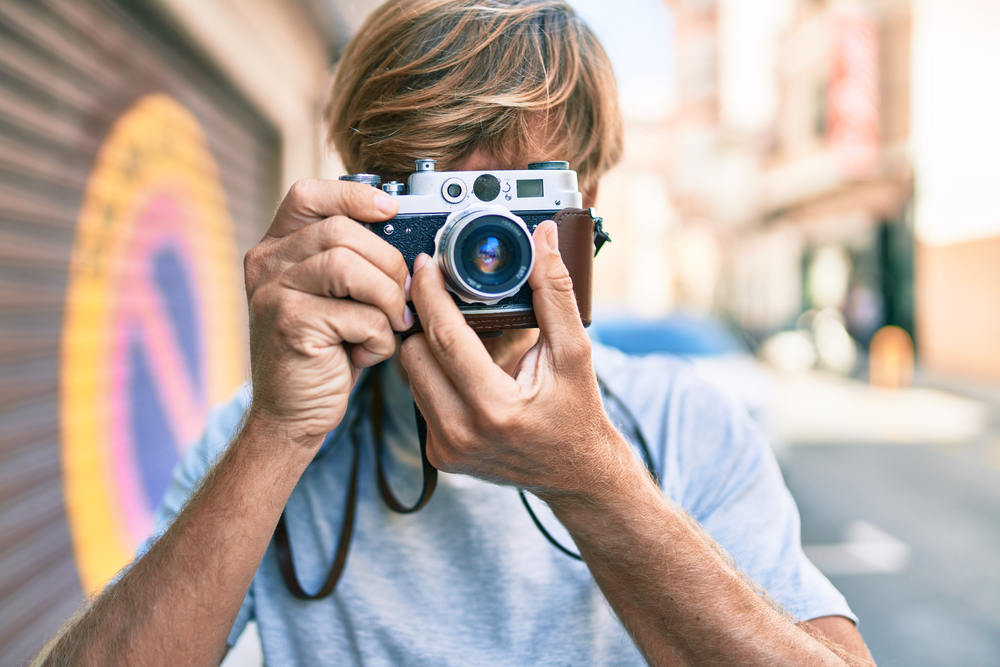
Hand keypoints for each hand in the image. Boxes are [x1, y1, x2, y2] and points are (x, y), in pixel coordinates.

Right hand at [244, 179, 411, 448]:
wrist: (290, 415)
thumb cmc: (323, 354)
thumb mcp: (332, 298)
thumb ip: (352, 262)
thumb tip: (408, 238)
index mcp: (276, 249)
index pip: (308, 195)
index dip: (353, 194)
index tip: (391, 209)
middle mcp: (266, 264)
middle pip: (340, 230)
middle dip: (388, 262)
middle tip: (404, 296)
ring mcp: (273, 293)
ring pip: (350, 266)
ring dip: (388, 298)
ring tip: (391, 325)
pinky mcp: (291, 325)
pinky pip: (358, 314)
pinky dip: (379, 337)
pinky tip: (368, 354)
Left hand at [400, 221, 629, 496]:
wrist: (577, 476)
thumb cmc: (578, 413)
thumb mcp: (574, 353)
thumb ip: (554, 293)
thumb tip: (542, 239)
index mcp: (495, 408)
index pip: (445, 338)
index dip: (430, 294)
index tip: (426, 264)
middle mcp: (461, 434)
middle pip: (415, 354)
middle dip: (423, 318)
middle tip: (438, 290)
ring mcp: (446, 448)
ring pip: (410, 375)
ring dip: (426, 346)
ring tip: (451, 326)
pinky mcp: (439, 455)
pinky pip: (419, 399)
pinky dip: (432, 374)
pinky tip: (456, 364)